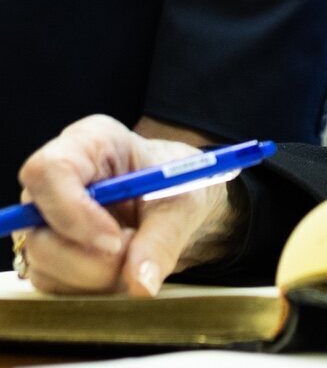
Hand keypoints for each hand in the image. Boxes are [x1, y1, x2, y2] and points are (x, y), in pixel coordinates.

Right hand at [13, 115, 242, 295]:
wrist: (177, 197)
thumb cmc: (176, 182)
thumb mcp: (185, 202)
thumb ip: (164, 239)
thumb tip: (140, 284)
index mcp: (88, 143)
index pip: (47, 172)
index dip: (73, 212)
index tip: (114, 240)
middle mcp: (54, 181)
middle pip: (39, 231)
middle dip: (90, 258)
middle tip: (134, 252)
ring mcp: (44, 218)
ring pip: (43, 264)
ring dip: (95, 275)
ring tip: (135, 252)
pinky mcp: (47, 250)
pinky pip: (53, 282)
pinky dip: (91, 286)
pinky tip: (120, 267)